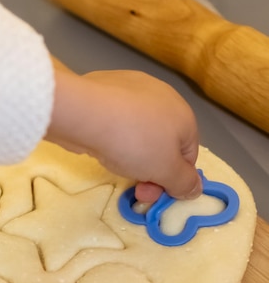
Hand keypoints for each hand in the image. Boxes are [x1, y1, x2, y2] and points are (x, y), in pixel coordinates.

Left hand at [46, 65, 201, 202]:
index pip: (188, 156)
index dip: (173, 180)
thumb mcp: (166, 171)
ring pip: (139, 132)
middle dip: (151, 171)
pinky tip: (101, 142)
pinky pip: (117, 120)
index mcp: (184, 115)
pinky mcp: (106, 88)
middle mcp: (163, 97)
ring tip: (114, 162)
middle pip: (163, 143)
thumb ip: (185, 182)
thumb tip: (196, 188)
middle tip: (134, 189)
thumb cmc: (134, 142)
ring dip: (131, 155)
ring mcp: (134, 89)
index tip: (152, 194)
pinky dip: (113, 135)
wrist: (86, 112)